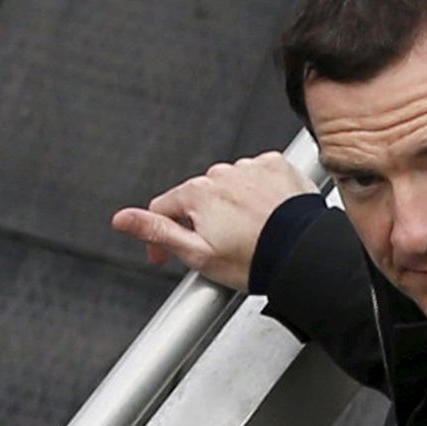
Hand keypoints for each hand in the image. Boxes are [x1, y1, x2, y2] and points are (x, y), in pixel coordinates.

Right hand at [110, 151, 315, 288]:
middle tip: (216, 247)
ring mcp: (251, 168)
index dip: (160, 235)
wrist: (304, 254)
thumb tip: (122, 219)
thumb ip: (156, 231)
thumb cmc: (254, 258)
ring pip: (228, 186)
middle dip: (200, 220)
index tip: (166, 254)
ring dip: (229, 207)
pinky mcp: (276, 166)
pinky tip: (263, 216)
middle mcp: (223, 174)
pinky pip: (256, 176)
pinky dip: (256, 193)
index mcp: (198, 193)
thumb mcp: (196, 253)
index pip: (164, 207)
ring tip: (245, 234)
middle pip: (198, 197)